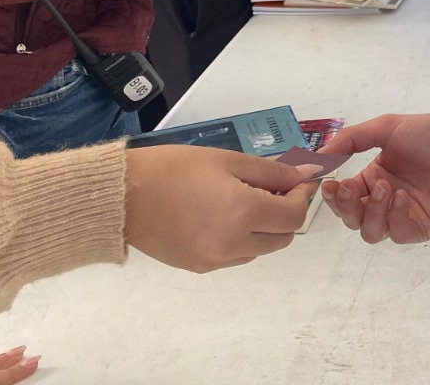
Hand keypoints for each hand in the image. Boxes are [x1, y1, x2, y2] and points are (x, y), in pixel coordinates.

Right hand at [124, 145, 318, 271]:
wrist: (122, 196)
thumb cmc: (175, 169)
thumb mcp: (229, 161)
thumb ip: (272, 171)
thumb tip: (307, 174)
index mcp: (243, 214)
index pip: (293, 216)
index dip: (301, 196)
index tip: (298, 180)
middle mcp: (233, 244)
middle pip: (282, 238)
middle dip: (285, 213)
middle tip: (273, 187)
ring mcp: (215, 261)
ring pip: (260, 250)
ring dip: (264, 228)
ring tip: (245, 200)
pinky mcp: (198, 268)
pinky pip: (235, 256)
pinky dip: (242, 239)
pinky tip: (225, 216)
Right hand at [320, 112, 429, 243]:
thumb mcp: (385, 128)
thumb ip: (351, 139)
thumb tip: (318, 155)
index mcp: (374, 178)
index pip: (344, 197)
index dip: (334, 195)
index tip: (328, 184)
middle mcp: (385, 200)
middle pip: (353, 219)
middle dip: (346, 206)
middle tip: (351, 187)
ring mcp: (404, 216)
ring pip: (371, 232)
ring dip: (372, 212)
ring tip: (386, 188)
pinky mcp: (423, 227)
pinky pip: (398, 234)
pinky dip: (395, 217)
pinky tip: (403, 197)